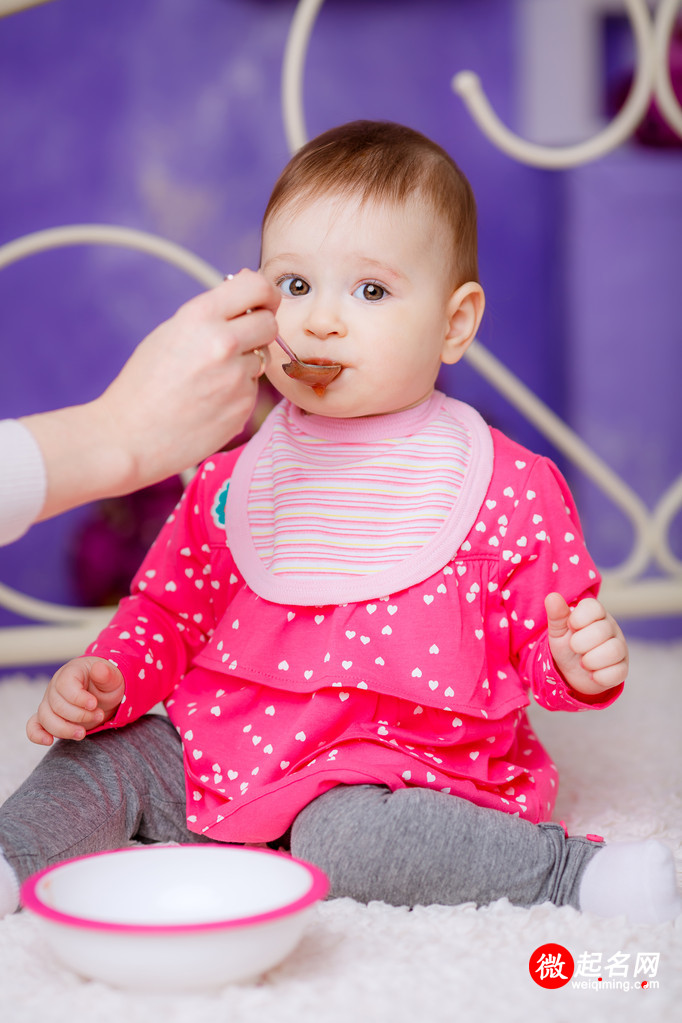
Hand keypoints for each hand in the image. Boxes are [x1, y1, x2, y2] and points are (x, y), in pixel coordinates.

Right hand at [20, 270, 279, 522]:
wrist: (129, 437)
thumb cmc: (143, 386)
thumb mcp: (169, 333)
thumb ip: (211, 316)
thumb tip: (248, 299)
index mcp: (200, 316)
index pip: (257, 286)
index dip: (265, 294)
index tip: (262, 302)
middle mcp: (224, 343)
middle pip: (269, 323)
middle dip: (259, 330)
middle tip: (238, 342)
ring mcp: (237, 377)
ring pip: (261, 359)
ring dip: (244, 365)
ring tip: (208, 380)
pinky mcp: (244, 407)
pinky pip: (252, 390)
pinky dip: (237, 393)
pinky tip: (208, 403)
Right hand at [26, 657, 124, 745]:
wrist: (104, 694)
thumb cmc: (107, 684)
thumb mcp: (113, 678)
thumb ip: (107, 675)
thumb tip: (99, 668)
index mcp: (71, 672)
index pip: (65, 685)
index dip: (79, 698)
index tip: (94, 704)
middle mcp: (55, 686)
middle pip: (57, 705)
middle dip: (79, 715)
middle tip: (99, 716)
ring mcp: (49, 702)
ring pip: (45, 717)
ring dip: (64, 729)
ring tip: (83, 733)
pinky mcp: (48, 717)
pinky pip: (34, 725)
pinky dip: (37, 734)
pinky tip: (49, 741)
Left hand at [545, 592, 627, 696]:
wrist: (572, 674)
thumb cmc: (567, 646)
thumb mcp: (558, 631)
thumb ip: (557, 615)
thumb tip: (552, 597)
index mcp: (595, 614)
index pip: (594, 607)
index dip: (579, 618)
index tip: (571, 627)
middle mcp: (611, 628)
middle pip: (602, 630)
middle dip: (580, 643)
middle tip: (574, 648)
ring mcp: (619, 648)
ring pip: (614, 651)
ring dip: (591, 660)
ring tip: (583, 663)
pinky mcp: (622, 669)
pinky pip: (618, 672)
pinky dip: (600, 677)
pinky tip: (592, 675)